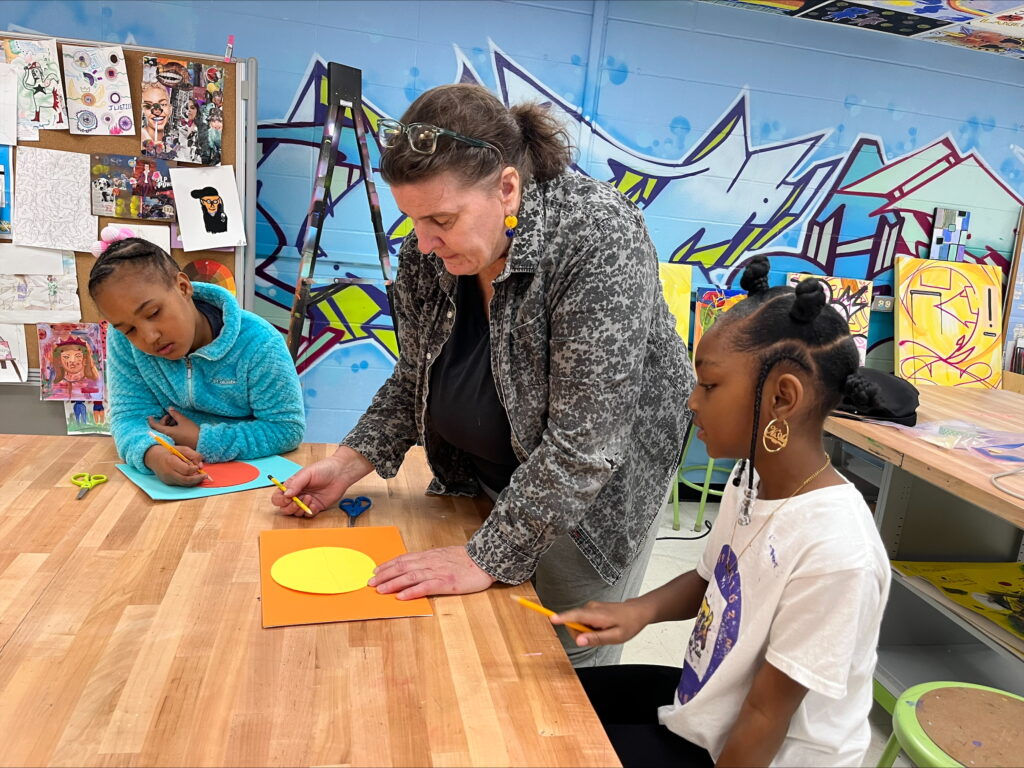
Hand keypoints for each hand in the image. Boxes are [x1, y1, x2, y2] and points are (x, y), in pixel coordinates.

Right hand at [144, 443, 205, 486]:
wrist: (154, 457)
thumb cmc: (170, 452)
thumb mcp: (182, 449)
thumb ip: (193, 455)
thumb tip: (201, 466)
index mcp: (170, 462)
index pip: (186, 470)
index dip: (194, 469)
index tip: (198, 467)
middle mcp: (168, 472)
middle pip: (185, 480)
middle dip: (197, 479)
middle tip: (205, 476)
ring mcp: (167, 479)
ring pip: (184, 484)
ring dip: (194, 481)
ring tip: (201, 477)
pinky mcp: (168, 483)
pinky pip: (180, 484)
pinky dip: (188, 482)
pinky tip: (193, 477)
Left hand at [148, 407, 198, 448]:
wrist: (201, 442)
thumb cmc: (192, 431)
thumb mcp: (183, 420)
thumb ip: (175, 414)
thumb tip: (169, 408)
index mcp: (167, 432)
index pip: (155, 426)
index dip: (151, 421)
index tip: (150, 416)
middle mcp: (167, 438)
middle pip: (161, 428)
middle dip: (164, 420)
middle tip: (171, 416)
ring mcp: (171, 441)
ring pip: (165, 431)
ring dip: (169, 424)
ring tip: (177, 420)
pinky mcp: (176, 442)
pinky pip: (169, 435)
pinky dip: (171, 429)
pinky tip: (178, 426)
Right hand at [269, 445, 373, 517]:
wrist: (340, 473)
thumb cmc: (324, 469)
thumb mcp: (307, 473)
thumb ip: (295, 484)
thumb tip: (286, 494)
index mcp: (291, 486)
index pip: (278, 497)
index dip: (280, 500)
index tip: (288, 498)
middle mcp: (297, 495)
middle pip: (284, 508)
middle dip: (289, 507)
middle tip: (297, 501)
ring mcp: (306, 502)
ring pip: (295, 513)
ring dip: (300, 508)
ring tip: (309, 498)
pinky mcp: (316, 507)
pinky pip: (308, 515)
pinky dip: (309, 512)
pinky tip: (315, 504)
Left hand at [369, 545, 495, 599]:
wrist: (484, 561)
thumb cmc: (466, 560)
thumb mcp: (444, 556)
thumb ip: (430, 561)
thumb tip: (414, 566)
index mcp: (429, 556)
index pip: (403, 559)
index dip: (388, 565)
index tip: (375, 571)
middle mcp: (430, 562)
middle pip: (403, 567)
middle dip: (385, 574)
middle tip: (370, 582)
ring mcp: (438, 572)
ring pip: (410, 576)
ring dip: (393, 583)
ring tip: (380, 589)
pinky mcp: (446, 583)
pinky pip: (425, 587)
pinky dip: (412, 591)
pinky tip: (401, 596)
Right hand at [551, 597, 654, 647]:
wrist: (637, 611)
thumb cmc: (629, 623)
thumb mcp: (615, 636)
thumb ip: (596, 639)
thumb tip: (578, 641)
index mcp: (596, 614)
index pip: (575, 615)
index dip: (562, 618)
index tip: (551, 618)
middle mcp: (590, 608)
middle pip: (573, 623)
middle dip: (580, 635)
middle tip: (598, 638)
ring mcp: (590, 607)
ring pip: (577, 623)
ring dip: (586, 632)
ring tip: (603, 632)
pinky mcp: (590, 609)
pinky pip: (582, 621)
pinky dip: (589, 628)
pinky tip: (602, 628)